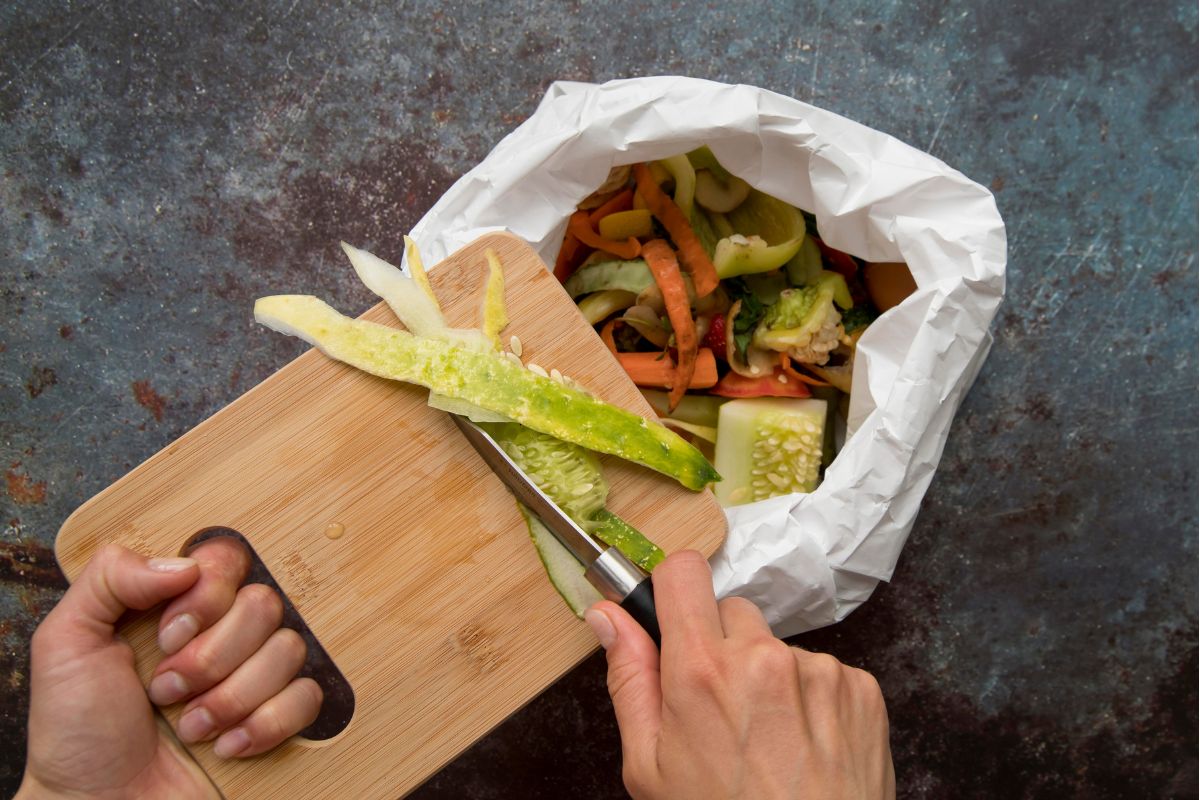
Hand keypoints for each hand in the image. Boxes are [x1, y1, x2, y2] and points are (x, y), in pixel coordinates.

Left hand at [18, 539, 322, 799]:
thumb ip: (110, 578)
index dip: (207, 597)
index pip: (227, 560)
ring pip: (288, 650)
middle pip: (264, 604)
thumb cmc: (78, 736)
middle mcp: (221, 634)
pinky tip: (226, 744)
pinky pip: (307, 696)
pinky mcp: (278, 718)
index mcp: (177, 606)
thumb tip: (184, 563)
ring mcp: (253, 676)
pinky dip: (265, 724)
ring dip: (232, 697)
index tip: (169, 636)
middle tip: (169, 690)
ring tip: (190, 726)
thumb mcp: (67, 643)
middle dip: (213, 657)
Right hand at [585, 550, 894, 799]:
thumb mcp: (651, 767)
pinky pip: (823, 670)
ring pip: (777, 644)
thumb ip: (629, 679)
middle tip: (720, 707)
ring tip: (768, 740)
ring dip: (769, 676)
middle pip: (731, 610)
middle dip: (720, 646)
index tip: (672, 614)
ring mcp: (819, 671)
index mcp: (702, 672)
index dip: (672, 590)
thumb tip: (608, 617)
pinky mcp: (861, 688)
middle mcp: (764, 659)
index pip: (683, 572)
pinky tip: (802, 746)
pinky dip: (811, 699)